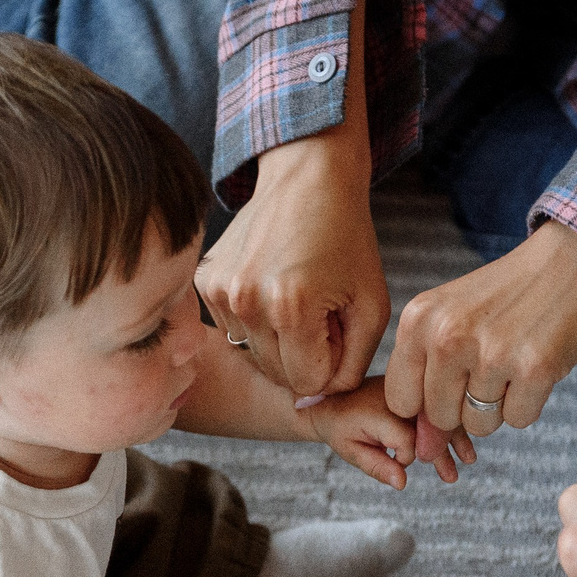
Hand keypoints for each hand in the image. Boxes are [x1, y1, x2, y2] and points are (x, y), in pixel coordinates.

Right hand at [197, 136, 388, 402]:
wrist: (307, 177)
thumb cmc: (347, 239)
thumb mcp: (371, 304)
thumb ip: (352, 363)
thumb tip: (318, 399)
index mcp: (291, 308)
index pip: (307, 384)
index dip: (329, 362)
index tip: (337, 328)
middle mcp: (246, 302)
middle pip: (276, 373)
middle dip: (303, 354)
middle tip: (319, 311)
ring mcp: (219, 291)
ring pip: (252, 353)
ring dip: (276, 337)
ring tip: (294, 295)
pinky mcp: (204, 280)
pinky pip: (232, 328)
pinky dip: (254, 317)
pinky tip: (269, 283)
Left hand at [299, 377, 476, 487]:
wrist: (330, 399)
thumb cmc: (341, 429)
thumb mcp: (352, 452)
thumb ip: (378, 467)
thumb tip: (403, 485)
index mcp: (383, 412)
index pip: (410, 442)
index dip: (406, 459)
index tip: (395, 461)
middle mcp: (399, 398)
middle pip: (431, 428)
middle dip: (442, 454)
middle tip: (451, 478)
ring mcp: (409, 391)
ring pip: (439, 417)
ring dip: (454, 440)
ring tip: (468, 461)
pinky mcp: (414, 389)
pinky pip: (435, 408)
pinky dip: (448, 426)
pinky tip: (462, 444)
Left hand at [386, 220, 576, 437]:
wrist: (575, 259)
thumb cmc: (507, 296)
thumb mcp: (452, 320)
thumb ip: (427, 381)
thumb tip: (421, 453)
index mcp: (419, 320)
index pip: (401, 400)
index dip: (425, 403)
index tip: (450, 383)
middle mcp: (448, 336)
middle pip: (440, 418)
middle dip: (465, 404)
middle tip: (491, 364)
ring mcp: (492, 353)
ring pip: (479, 425)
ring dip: (499, 404)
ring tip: (513, 361)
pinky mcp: (536, 368)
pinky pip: (518, 421)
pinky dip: (530, 402)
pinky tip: (536, 364)